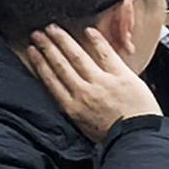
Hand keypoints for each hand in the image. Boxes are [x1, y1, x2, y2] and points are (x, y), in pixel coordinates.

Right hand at [23, 25, 163, 141]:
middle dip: (47, 48)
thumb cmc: (114, 137)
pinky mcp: (121, 76)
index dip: (39, 63)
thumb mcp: (85, 127)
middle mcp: (83, 93)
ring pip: (77, 57)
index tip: (31, 51)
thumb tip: (66, 97)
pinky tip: (87, 30)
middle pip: (60, 65)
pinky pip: (106, 54)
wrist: (138, 139)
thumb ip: (75, 109)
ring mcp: (102, 83)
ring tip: (53, 29)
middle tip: (37, 34)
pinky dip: (96, 41)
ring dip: (63, 41)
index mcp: (72, 108)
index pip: (50, 81)